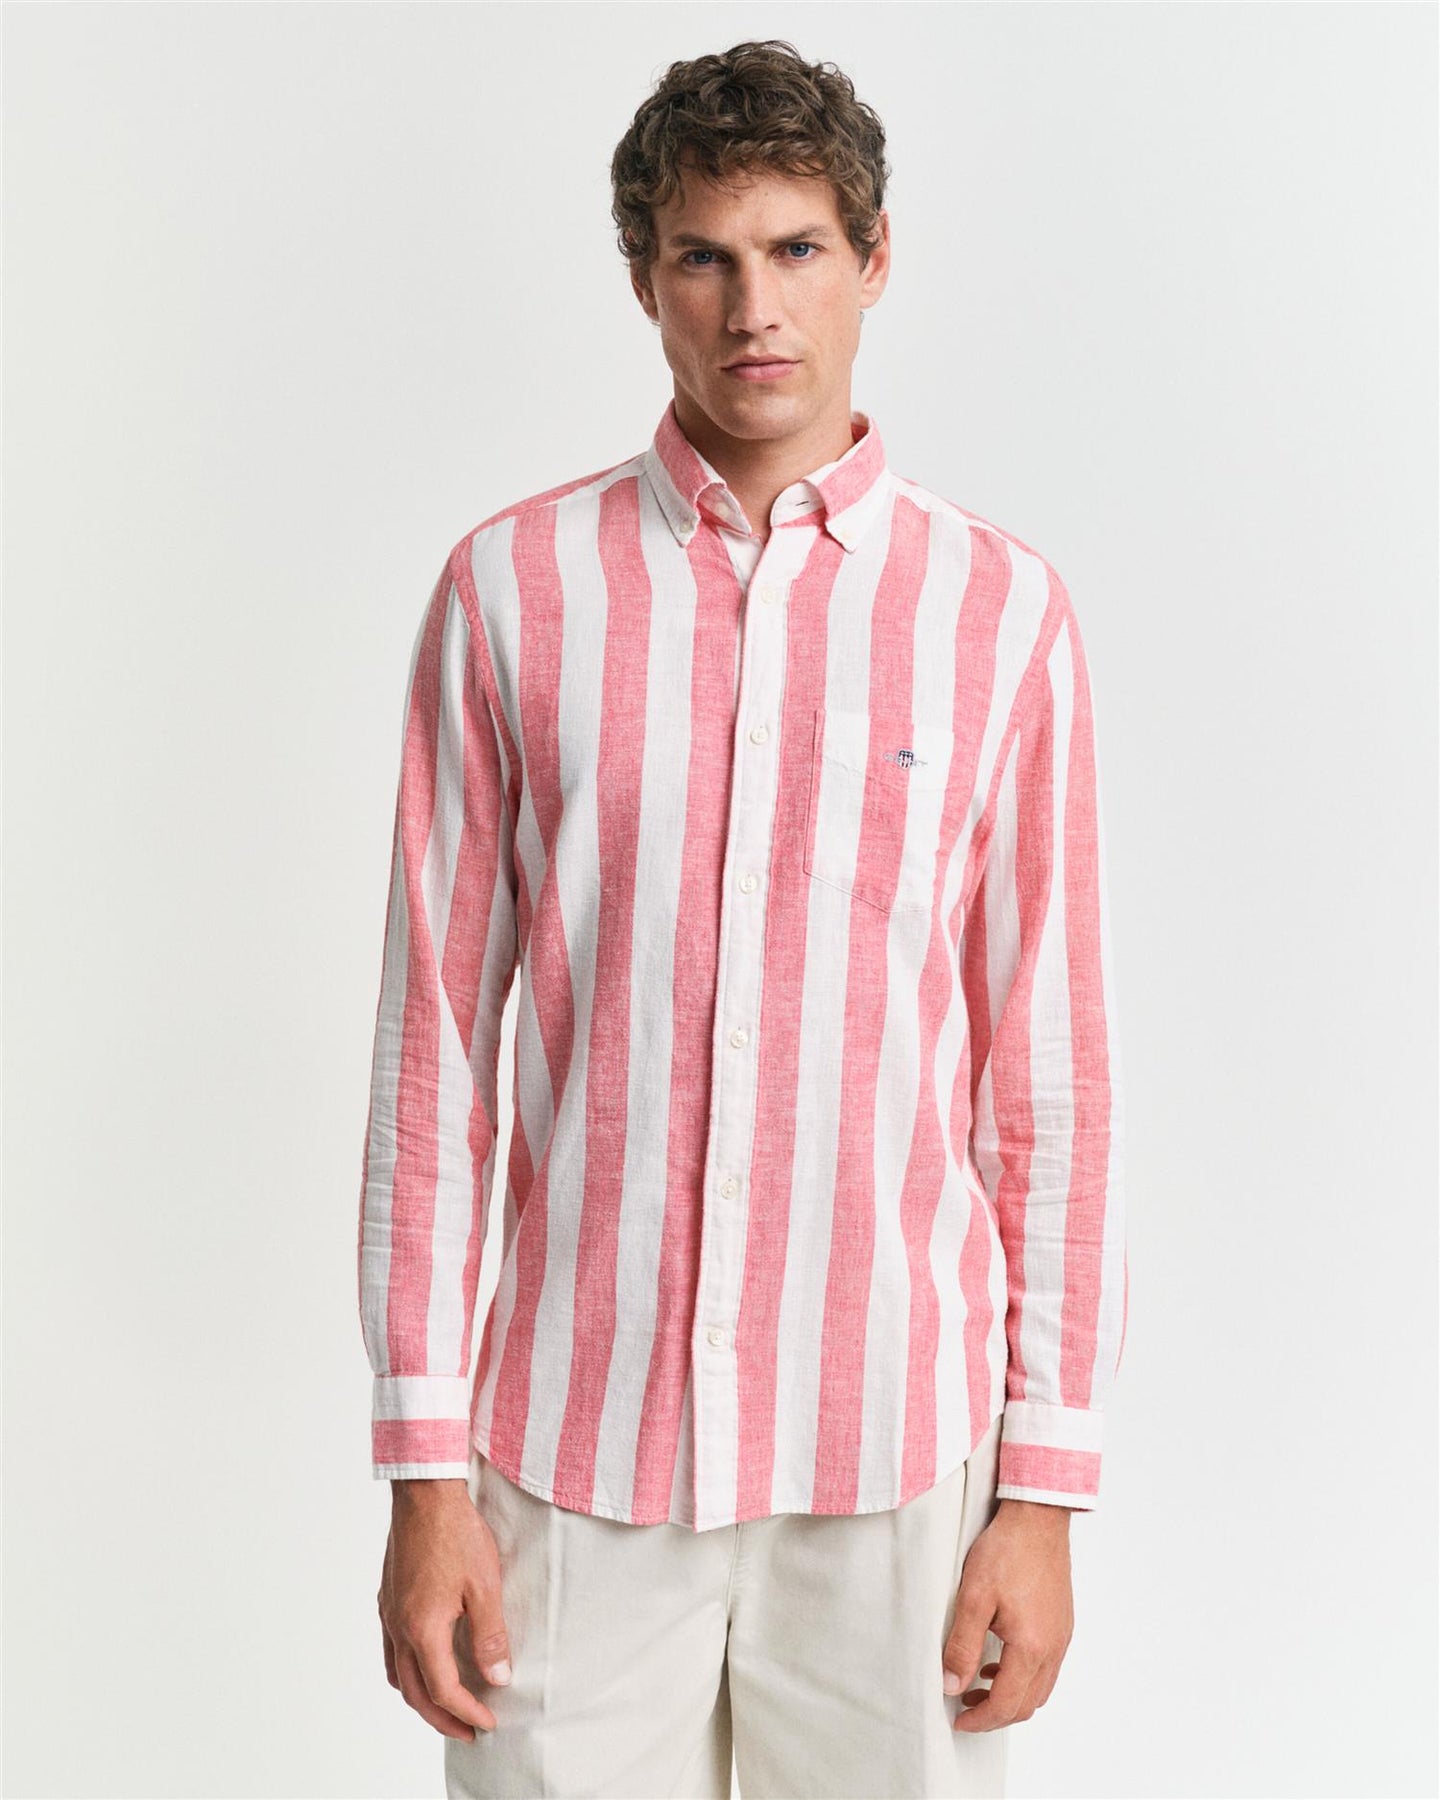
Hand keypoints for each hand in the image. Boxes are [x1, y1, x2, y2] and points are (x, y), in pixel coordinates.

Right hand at [378, 1478, 512, 1740]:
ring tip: (446, 1707)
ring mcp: (389, 1613)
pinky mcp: (388, 1597)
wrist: (425, 1494)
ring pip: (397, 1674)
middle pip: (414, 1693)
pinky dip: (407, 1671)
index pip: (444, 1690)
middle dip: (442, 1718)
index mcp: (423, 1629)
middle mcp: (399, 1627)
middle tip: (468, 1731)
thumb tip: (496, 1678)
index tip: (489, 1723)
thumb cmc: (456, 1534)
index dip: (467, 1712)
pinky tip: (424, 1663)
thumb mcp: (485, 1586)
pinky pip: (391, 1650)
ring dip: (421, 1699)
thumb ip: (490, 1637)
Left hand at [941, 1500, 1074, 1731]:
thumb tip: (951, 1685)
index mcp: (1031, 1647)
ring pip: (1040, 1689)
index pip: (1007, 1704)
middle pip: (1027, 1704)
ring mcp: (1061, 1636)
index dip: (981, 1720)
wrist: (1038, 1518)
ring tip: (978, 1686)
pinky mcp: (1062, 1624)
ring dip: (1011, 1697)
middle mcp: (1053, 1648)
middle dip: (996, 1714)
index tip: (958, 1720)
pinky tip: (1000, 1659)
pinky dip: (1024, 1677)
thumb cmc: (1006, 1552)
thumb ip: (962, 1645)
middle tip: (964, 1708)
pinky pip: (1047, 1667)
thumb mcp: (972, 1597)